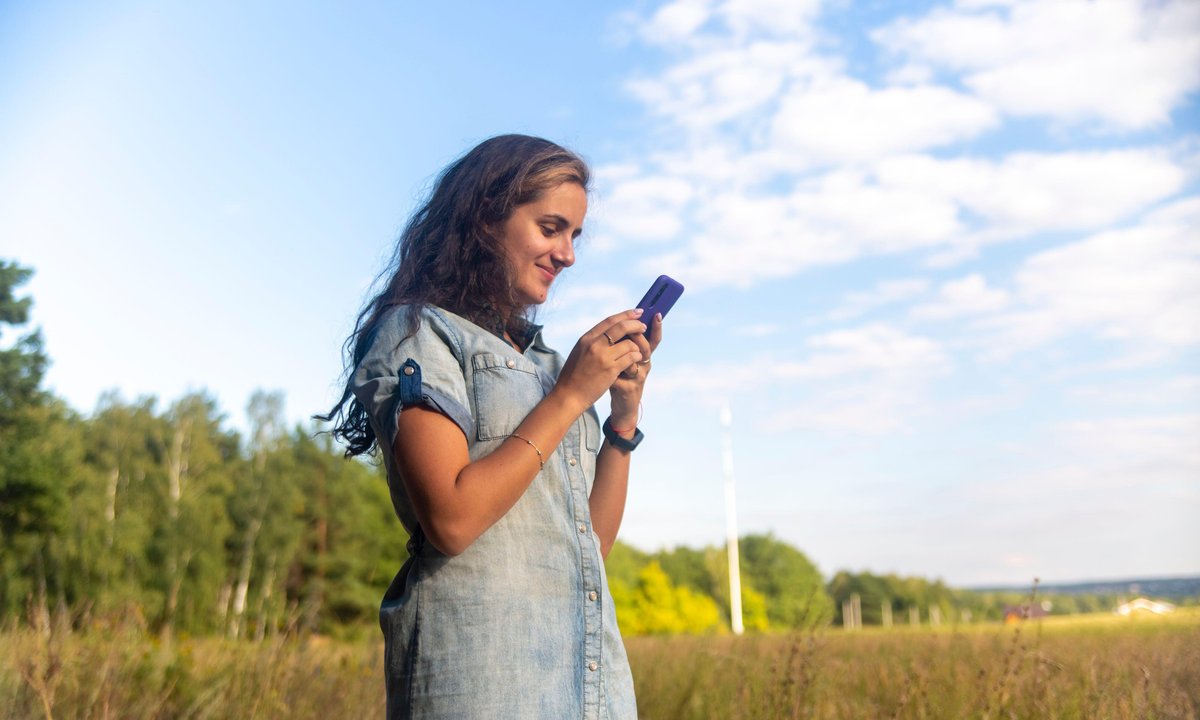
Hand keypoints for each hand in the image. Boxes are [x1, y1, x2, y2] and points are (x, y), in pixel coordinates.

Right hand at [552, 309, 647, 412]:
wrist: (569, 395)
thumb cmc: (573, 375)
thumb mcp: (580, 352)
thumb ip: (593, 341)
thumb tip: (610, 332)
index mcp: (586, 339)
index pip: (609, 321)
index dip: (625, 315)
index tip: (636, 312)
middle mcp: (594, 345)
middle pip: (621, 327)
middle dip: (636, 324)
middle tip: (643, 326)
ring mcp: (603, 357)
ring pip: (629, 343)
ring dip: (637, 345)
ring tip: (639, 349)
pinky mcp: (611, 370)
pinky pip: (630, 357)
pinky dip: (636, 356)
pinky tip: (636, 359)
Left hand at [609, 312, 662, 427]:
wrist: (621, 405)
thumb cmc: (620, 376)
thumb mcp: (622, 357)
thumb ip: (623, 342)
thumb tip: (620, 319)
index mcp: (643, 356)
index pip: (653, 339)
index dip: (656, 327)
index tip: (658, 314)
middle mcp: (644, 365)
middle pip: (644, 347)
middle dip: (636, 338)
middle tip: (628, 333)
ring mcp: (638, 378)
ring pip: (632, 361)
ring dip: (619, 358)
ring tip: (609, 360)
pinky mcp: (629, 389)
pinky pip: (618, 375)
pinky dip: (608, 373)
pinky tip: (603, 377)